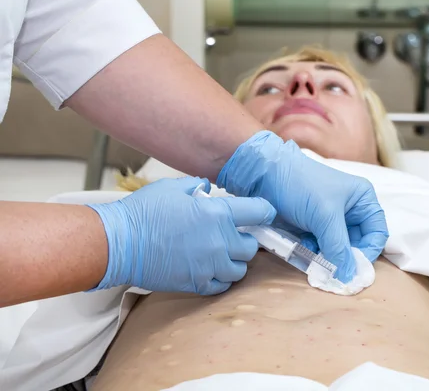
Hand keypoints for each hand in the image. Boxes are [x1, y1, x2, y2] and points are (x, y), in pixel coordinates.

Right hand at [87, 177, 275, 294]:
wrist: (119, 243)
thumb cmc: (143, 212)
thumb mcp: (173, 187)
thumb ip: (196, 186)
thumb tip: (206, 188)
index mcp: (218, 214)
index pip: (259, 212)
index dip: (264, 211)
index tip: (262, 213)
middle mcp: (219, 241)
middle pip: (251, 247)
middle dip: (246, 240)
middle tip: (234, 236)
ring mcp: (209, 265)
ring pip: (240, 269)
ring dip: (235, 261)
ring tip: (222, 254)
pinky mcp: (196, 283)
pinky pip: (222, 286)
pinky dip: (221, 278)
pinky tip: (210, 269)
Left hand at [217, 131, 388, 282]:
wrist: (264, 175)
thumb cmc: (300, 185)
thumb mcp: (324, 216)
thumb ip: (338, 247)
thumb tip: (349, 277)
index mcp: (362, 200)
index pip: (376, 233)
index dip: (368, 252)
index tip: (354, 269)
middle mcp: (350, 210)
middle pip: (357, 244)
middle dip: (346, 258)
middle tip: (333, 272)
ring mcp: (330, 220)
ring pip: (338, 249)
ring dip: (329, 258)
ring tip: (316, 259)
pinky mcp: (313, 228)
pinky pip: (321, 249)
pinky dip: (315, 254)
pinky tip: (304, 250)